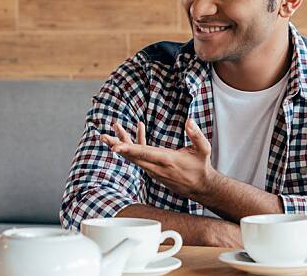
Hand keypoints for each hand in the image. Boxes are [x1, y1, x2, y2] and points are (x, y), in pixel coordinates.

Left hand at [100, 119, 219, 198]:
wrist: (199, 187)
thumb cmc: (200, 166)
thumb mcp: (203, 149)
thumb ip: (196, 135)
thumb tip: (189, 121)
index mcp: (167, 161)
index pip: (144, 154)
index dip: (128, 149)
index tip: (114, 147)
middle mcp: (156, 167)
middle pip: (132, 156)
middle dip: (116, 145)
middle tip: (102, 137)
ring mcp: (152, 170)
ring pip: (133, 156)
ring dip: (122, 143)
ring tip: (113, 128)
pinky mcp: (152, 170)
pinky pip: (140, 156)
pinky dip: (136, 143)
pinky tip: (139, 128)